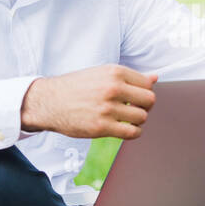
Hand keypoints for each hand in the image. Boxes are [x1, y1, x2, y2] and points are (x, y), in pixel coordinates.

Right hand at [20, 64, 157, 138]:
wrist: (49, 101)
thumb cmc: (76, 87)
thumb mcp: (101, 74)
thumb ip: (129, 77)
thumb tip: (155, 78)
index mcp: (114, 72)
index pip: (147, 84)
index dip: (144, 92)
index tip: (135, 97)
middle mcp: (113, 88)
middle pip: (149, 100)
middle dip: (145, 106)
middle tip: (134, 109)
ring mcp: (107, 108)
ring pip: (142, 117)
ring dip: (138, 121)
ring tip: (126, 119)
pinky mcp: (101, 127)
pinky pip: (131, 132)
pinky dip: (133, 132)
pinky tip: (125, 129)